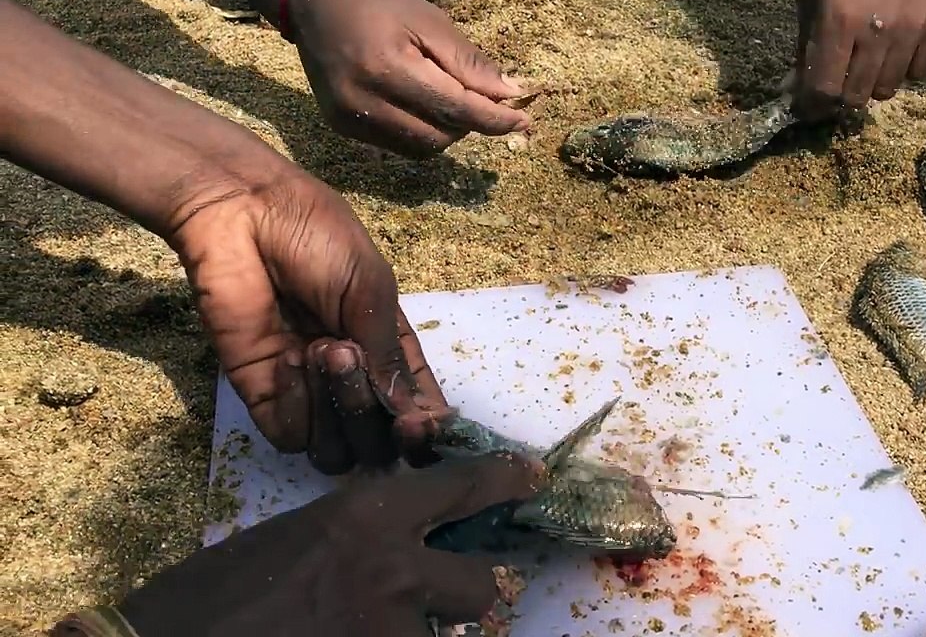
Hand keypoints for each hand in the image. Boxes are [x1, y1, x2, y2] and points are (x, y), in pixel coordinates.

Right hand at [101, 454, 545, 635]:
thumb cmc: (220, 588)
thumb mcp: (301, 534)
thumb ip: (365, 532)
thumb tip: (410, 539)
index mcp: (368, 515)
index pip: (463, 487)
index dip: (505, 481)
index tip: (531, 479)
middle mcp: (394, 569)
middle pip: (485, 582)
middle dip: (476, 590)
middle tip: (456, 592)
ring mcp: (390, 629)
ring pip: (455, 635)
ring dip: (433, 630)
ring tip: (383, 622)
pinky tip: (366, 636)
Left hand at [169, 149, 449, 473]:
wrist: (244, 215)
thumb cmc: (319, 238)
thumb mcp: (372, 290)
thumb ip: (389, 358)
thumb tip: (409, 417)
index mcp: (389, 351)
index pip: (416, 409)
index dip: (424, 428)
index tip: (422, 423)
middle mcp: (353, 380)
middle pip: (378, 440)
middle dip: (373, 413)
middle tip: (353, 355)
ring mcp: (308, 392)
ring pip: (338, 448)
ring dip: (337, 406)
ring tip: (321, 349)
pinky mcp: (263, 396)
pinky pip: (292, 436)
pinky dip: (298, 407)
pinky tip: (289, 359)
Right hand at [286, 0, 531, 155]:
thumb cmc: (377, 1)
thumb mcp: (429, 20)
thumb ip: (468, 62)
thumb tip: (509, 94)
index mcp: (387, 67)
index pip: (454, 108)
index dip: (493, 119)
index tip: (523, 121)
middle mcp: (363, 101)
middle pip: (439, 136)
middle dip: (468, 123)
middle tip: (479, 98)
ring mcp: (348, 119)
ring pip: (420, 148)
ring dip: (446, 132)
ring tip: (446, 98)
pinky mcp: (340, 127)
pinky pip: (397, 146)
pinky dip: (420, 133)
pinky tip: (421, 106)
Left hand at [789, 0, 925, 119]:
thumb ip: (805, 46)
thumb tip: (795, 91)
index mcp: (837, 20)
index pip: (824, 88)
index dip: (813, 105)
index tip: (810, 107)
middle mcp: (878, 29)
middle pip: (856, 95)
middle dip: (841, 93)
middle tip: (840, 77)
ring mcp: (913, 26)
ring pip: (889, 88)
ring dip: (872, 82)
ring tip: (867, 59)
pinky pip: (920, 71)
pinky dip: (904, 68)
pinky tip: (895, 46)